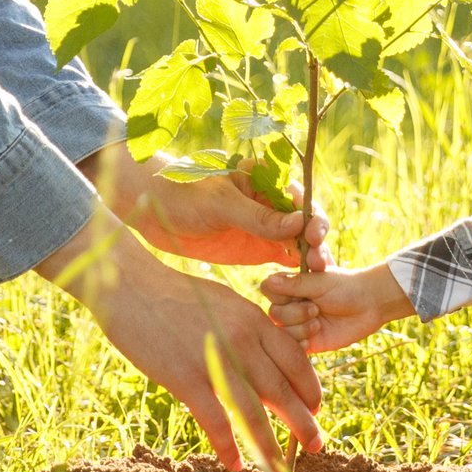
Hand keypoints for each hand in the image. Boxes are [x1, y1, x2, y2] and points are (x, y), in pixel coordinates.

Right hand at [44, 209, 324, 471]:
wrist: (131, 285)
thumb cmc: (174, 294)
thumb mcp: (222, 302)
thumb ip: (246, 328)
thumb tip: (263, 354)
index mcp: (253, 319)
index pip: (296, 359)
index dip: (310, 387)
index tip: (316, 407)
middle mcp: (241, 340)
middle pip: (282, 390)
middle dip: (303, 422)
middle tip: (317, 445)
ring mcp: (214, 360)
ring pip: (253, 412)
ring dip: (270, 445)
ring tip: (281, 468)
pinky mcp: (185, 377)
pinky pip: (214, 420)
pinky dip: (227, 446)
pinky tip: (234, 465)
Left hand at [96, 148, 333, 270]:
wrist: (151, 208)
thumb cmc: (184, 194)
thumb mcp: (220, 204)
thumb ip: (258, 216)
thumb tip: (298, 223)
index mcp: (266, 182)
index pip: (300, 200)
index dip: (313, 217)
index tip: (314, 235)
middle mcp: (272, 205)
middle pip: (305, 225)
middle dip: (316, 243)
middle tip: (320, 263)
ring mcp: (266, 229)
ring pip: (298, 246)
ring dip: (310, 261)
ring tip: (316, 280)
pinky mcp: (257, 249)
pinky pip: (284, 263)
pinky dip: (295, 274)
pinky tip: (302, 289)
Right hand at [261, 260, 414, 355]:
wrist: (369, 305)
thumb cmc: (346, 287)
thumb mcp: (320, 283)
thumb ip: (294, 284)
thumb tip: (268, 282)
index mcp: (291, 287)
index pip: (268, 290)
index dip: (280, 294)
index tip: (302, 292)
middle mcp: (291, 305)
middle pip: (273, 313)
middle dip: (295, 313)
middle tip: (316, 308)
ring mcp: (297, 325)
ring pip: (281, 332)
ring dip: (301, 328)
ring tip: (319, 323)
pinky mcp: (306, 343)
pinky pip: (292, 349)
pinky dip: (301, 344)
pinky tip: (316, 335)